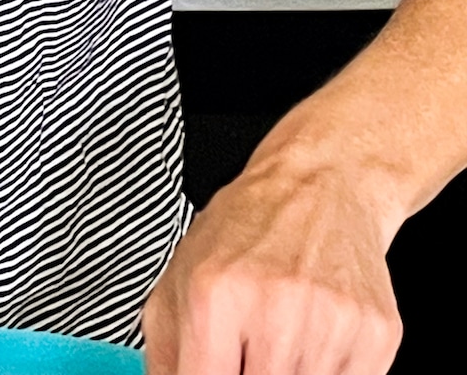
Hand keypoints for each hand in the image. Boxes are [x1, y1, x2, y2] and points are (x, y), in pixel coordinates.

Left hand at [143, 157, 403, 374]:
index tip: (216, 366)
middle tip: (249, 348)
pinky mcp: (376, 332)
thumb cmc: (247, 231)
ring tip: (281, 333)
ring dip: (289, 373)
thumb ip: (166, 354)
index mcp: (213, 293)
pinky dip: (328, 372)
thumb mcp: (180, 276)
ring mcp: (329, 321)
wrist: (320, 186)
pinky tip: (316, 336)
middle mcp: (273, 306)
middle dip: (250, 374)